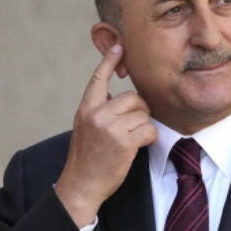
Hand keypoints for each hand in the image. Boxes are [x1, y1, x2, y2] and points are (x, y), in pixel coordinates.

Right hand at [55, 43, 158, 226]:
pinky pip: (149, 129)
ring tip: (132, 139)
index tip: (118, 45)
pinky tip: (139, 146)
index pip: (98, 79)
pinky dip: (149, 138)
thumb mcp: (85, 129)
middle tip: (132, 127)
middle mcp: (96, 114)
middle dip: (139, 111)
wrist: (81, 185)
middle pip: (132, 97)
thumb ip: (98, 111)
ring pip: (142, 113)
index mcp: (85, 109)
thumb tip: (114, 97)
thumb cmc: (87, 159)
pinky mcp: (124, 141)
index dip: (109, 61)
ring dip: (144, 126)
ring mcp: (109, 127)